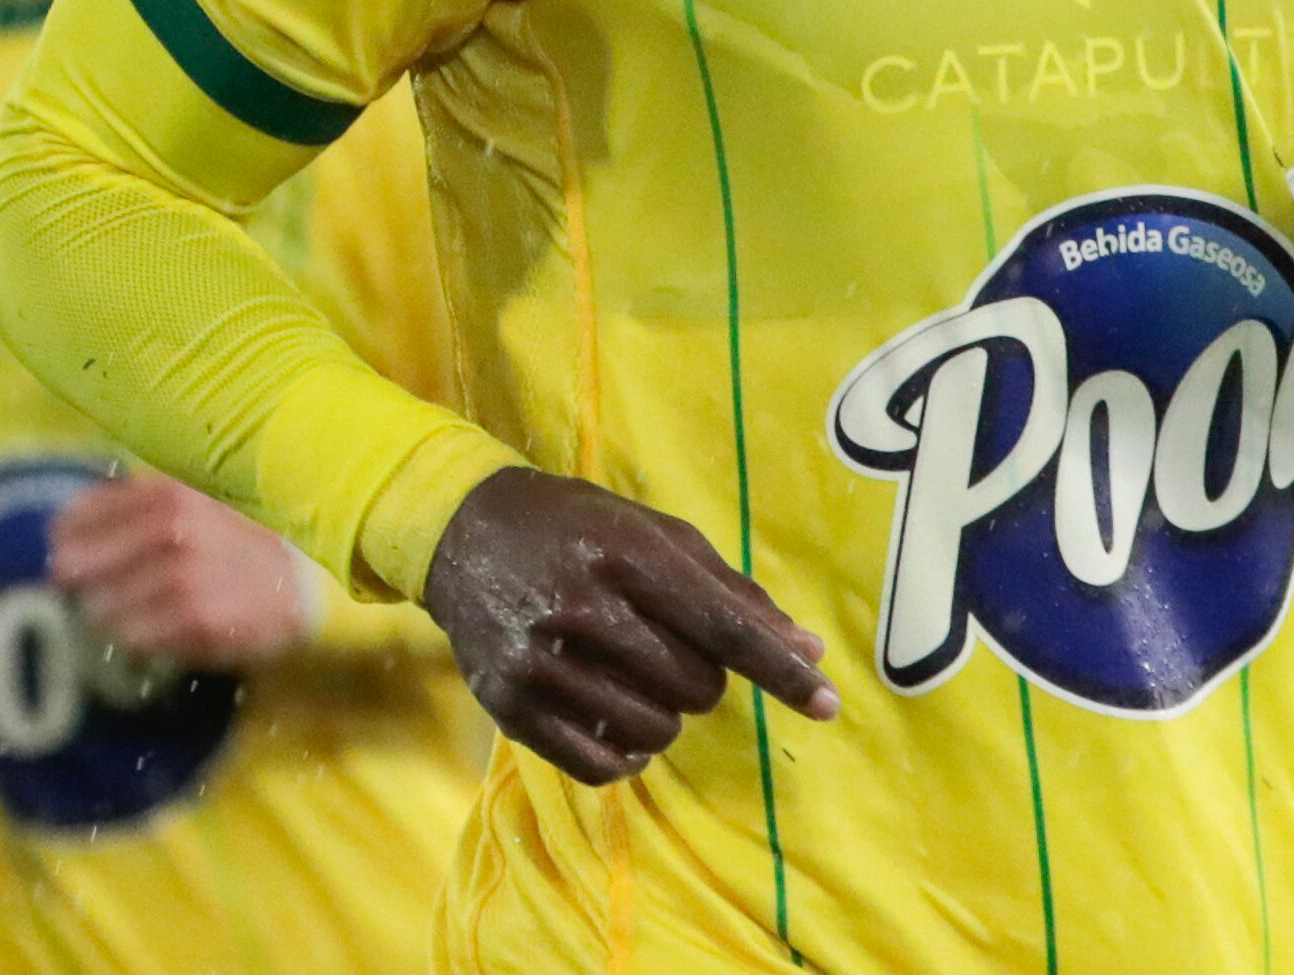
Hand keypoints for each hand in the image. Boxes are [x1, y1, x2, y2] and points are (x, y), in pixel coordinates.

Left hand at [50, 472, 322, 667]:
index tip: (69, 554)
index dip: (65, 541)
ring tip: (143, 609)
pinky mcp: (196, 620)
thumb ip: (134, 506)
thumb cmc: (238, 539)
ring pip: (101, 609)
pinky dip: (140, 638)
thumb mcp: (192, 502)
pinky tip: (164, 628)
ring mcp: (183, 576)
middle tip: (97, 590)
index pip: (76, 519)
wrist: (304, 582)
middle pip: (76, 568)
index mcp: (167, 492)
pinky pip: (133, 639)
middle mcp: (172, 528)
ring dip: (112, 615)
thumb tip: (62, 531)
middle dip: (83, 583)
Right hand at [419, 466, 837, 784]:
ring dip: (666, 715)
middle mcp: (581, 607)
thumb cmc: (581, 529)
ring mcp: (538, 661)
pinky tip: (619, 718)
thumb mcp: (657, 535)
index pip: (722, 625)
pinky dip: (627, 753)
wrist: (464, 533)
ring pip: (654, 730)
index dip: (780, 669)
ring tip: (639, 677)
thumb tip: (808, 649)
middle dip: (705, 678)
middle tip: (672, 648)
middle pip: (694, 684)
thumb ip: (732, 592)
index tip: (829, 702)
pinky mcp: (508, 706)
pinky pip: (601, 765)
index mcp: (627, 554)